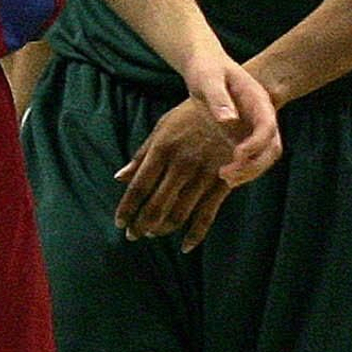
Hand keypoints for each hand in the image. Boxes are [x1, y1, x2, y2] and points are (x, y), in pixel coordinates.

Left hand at [114, 97, 242, 247]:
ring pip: (178, 213)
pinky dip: (195, 234)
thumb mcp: (162, 128)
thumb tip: (119, 178)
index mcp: (162, 149)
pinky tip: (185, 246)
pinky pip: (207, 215)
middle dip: (141, 224)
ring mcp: (203, 174)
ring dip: (162, 229)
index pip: (139, 186)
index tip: (120, 223)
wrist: (232, 105)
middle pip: (156, 204)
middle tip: (133, 235)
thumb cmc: (191, 116)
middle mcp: (181, 164)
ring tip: (152, 234)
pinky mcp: (223, 181)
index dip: (127, 208)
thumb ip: (141, 155)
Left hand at [182, 47, 281, 183]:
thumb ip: (218, 97)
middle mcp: (261, 116)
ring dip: (249, 172)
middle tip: (228, 174)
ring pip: (264, 157)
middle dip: (255, 165)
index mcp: (258, 100)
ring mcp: (253, 128)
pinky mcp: (241, 136)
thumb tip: (229, 119)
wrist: (205, 66)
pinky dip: (242, 170)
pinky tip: (224, 176)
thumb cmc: (207, 68)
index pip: (268, 126)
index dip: (257, 144)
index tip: (237, 155)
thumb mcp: (209, 79)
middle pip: (272, 147)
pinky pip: (250, 159)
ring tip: (225, 177)